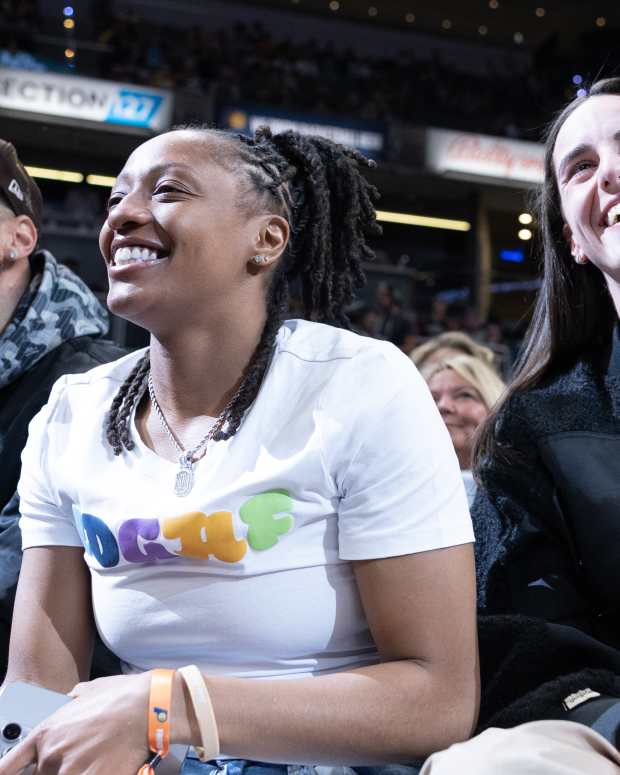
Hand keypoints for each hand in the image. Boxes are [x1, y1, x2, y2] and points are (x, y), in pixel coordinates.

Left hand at [0, 673, 150, 774]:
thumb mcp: (88, 691)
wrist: (148, 707)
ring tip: (98, 760)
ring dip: (78, 772)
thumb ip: (71, 703)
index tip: (12, 774)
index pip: (9, 765)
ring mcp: (70, 771)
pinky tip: (105, 766)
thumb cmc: (122, 696)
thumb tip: (71, 701)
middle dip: (60, 770)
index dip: (9, 773)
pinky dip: (94, 774)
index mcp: (46, 733)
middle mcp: (52, 755)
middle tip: (81, 758)